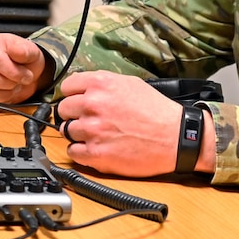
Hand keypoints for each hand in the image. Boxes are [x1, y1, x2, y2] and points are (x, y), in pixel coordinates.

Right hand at [0, 33, 48, 109]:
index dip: (13, 72)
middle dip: (8, 84)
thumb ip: (24, 50)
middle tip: (18, 81)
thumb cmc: (23, 59)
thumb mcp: (30, 51)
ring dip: (3, 95)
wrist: (24, 70)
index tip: (26, 75)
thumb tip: (18, 52)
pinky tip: (5, 94)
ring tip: (12, 88)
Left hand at [55, 71, 207, 176]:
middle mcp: (92, 105)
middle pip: (62, 109)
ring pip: (66, 131)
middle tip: (89, 120)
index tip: (76, 102)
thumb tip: (81, 88)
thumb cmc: (156, 111)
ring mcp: (92, 130)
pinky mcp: (95, 154)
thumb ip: (102, 84)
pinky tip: (96, 148)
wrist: (176, 137)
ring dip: (77, 133)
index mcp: (100, 84)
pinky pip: (73, 152)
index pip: (66, 87)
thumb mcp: (129, 84)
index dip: (72, 95)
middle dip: (73, 114)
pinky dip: (81, 151)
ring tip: (95, 135)